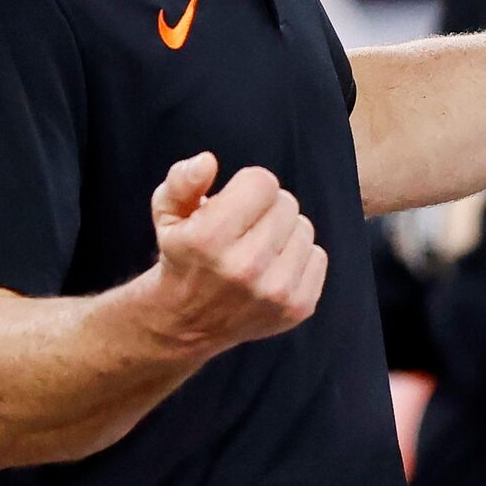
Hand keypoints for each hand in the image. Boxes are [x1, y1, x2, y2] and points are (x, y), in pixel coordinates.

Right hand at [139, 152, 327, 353]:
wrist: (188, 322)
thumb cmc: (183, 258)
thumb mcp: (168, 214)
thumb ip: (183, 181)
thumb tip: (207, 162)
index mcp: (209, 239)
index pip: (263, 182)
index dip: (248, 187)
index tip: (234, 204)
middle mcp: (244, 267)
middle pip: (286, 203)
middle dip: (265, 209)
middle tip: (243, 230)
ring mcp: (275, 291)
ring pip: (304, 228)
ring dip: (283, 233)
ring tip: (257, 249)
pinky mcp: (297, 307)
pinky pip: (318, 257)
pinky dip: (298, 258)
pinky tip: (272, 269)